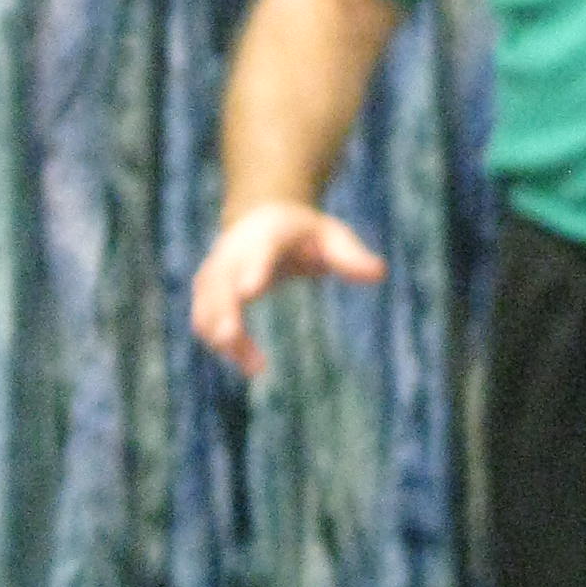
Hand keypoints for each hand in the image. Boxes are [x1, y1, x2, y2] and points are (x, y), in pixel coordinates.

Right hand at [190, 201, 388, 378]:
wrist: (262, 219)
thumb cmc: (305, 233)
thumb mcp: (333, 236)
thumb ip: (352, 256)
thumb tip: (380, 274)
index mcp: (269, 232)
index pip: (259, 250)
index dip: (253, 269)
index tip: (250, 291)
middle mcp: (234, 250)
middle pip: (221, 280)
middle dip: (223, 310)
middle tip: (231, 339)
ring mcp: (216, 269)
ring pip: (207, 304)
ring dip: (223, 336)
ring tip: (256, 367)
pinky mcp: (207, 290)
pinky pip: (205, 318)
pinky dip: (220, 342)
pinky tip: (248, 364)